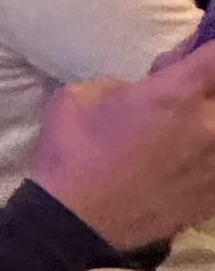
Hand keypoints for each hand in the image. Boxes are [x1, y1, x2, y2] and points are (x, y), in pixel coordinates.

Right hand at [32, 42, 214, 246]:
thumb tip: (153, 83)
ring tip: (187, 130)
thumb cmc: (71, 153)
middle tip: (188, 93)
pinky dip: (206, 158)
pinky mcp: (214, 197)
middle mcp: (207, 126)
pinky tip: (189, 160)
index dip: (210, 47)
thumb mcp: (82, 95)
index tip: (198, 52)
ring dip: (206, 124)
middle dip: (207, 89)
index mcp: (175, 95)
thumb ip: (128, 82)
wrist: (72, 223)